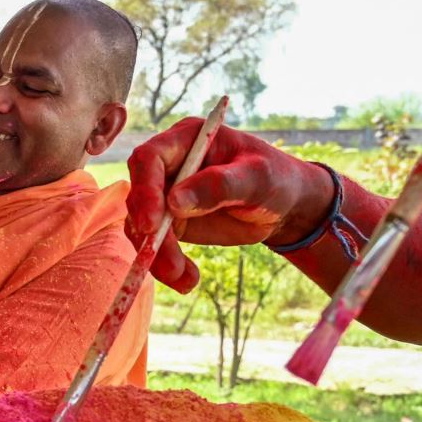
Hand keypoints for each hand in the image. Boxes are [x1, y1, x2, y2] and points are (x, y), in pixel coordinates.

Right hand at [125, 119, 336, 291]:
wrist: (282, 206)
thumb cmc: (274, 178)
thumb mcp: (257, 177)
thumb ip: (219, 185)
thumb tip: (174, 202)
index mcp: (186, 140)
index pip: (149, 159)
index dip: (144, 190)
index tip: (151, 224)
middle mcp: (169, 166)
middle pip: (139, 197)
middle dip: (149, 234)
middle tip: (170, 264)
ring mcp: (166, 196)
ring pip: (142, 228)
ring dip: (158, 257)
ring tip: (184, 280)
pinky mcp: (170, 223)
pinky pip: (156, 246)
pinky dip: (166, 266)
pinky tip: (187, 280)